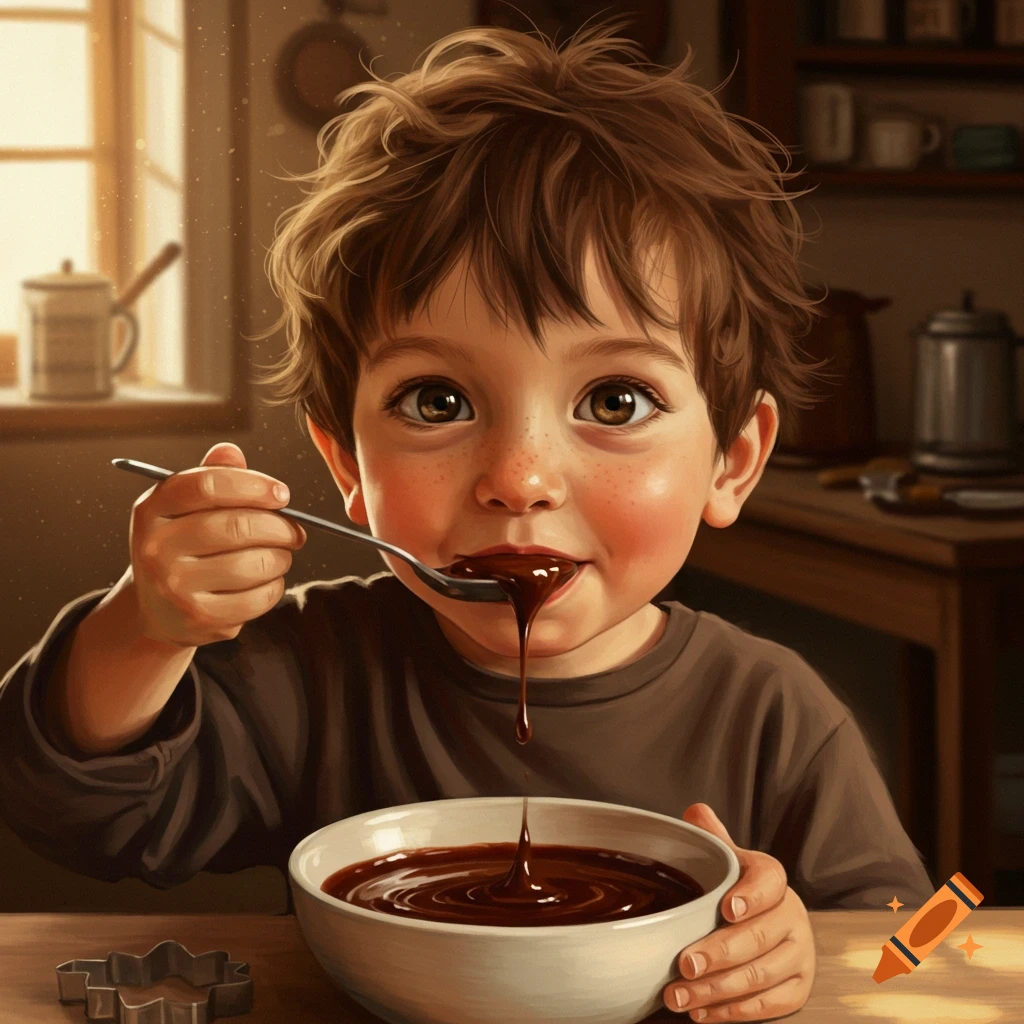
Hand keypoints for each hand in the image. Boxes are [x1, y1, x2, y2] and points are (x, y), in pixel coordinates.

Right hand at [127, 442, 306, 647]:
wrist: (158, 610)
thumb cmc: (184, 546)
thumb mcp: (186, 508)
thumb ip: (212, 476)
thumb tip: (230, 451)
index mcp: (151, 510)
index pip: (206, 485)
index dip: (253, 485)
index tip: (282, 494)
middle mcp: (155, 549)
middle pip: (236, 526)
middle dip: (279, 526)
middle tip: (295, 530)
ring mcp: (175, 588)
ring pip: (253, 563)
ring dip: (281, 556)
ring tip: (281, 554)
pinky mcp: (200, 618)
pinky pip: (258, 596)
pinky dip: (275, 585)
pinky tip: (268, 579)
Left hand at [663, 804, 814, 1020]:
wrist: (764, 921)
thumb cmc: (733, 888)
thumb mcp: (723, 859)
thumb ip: (709, 837)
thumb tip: (694, 813)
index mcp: (772, 878)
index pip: (768, 881)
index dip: (749, 895)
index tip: (726, 909)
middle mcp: (793, 914)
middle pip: (759, 938)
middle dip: (719, 954)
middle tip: (684, 966)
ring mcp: (800, 954)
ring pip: (761, 976)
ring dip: (717, 991)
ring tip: (678, 997)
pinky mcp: (800, 988)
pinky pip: (771, 1005)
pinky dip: (735, 1012)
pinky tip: (702, 1013)